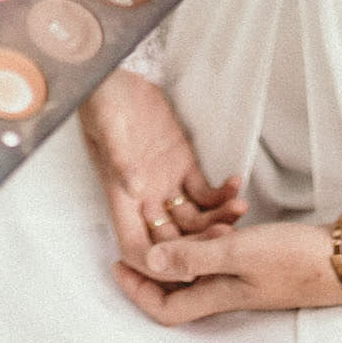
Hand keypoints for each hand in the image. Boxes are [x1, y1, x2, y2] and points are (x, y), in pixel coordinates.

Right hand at [79, 69, 245, 270]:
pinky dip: (221, 194)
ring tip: (239, 208)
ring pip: (194, 219)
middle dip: (199, 245)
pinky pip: (204, 191)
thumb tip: (133, 189)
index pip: (137, 248)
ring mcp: (165, 183)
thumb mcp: (106, 126)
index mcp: (121, 198)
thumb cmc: (103, 102)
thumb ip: (119, 157)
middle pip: (173, 240)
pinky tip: (235, 184)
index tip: (189, 265)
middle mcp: (143, 199)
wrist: (115, 77)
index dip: (160, 264)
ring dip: (216, 220)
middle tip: (227, 236)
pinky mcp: (182, 164)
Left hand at [115, 218, 341, 323]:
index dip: (137, 292)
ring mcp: (246, 276)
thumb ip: (194, 255)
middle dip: (154, 263)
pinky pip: (223, 250)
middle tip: (138, 230)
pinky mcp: (262, 260)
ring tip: (172, 209)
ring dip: (184, 240)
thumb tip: (149, 262)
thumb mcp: (237, 251)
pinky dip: (214, 230)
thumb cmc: (294, 258)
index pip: (166, 308)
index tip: (116, 265)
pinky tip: (218, 207)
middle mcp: (227, 290)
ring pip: (200, 264)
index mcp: (217, 294)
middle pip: (178, 286)